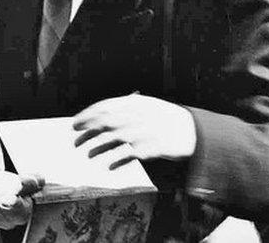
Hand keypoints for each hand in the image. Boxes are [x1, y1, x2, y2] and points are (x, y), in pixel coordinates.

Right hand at [0, 170, 43, 229]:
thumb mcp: (10, 179)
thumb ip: (29, 181)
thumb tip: (41, 180)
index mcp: (22, 214)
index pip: (32, 196)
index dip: (26, 185)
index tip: (19, 179)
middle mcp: (12, 222)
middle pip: (20, 200)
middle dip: (14, 190)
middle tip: (3, 181)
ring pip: (7, 203)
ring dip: (2, 193)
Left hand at [72, 94, 196, 168]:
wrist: (194, 130)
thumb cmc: (163, 119)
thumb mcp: (144, 106)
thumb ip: (124, 109)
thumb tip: (96, 116)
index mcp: (135, 102)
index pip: (104, 106)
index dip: (86, 115)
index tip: (74, 124)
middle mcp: (139, 114)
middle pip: (106, 122)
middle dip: (88, 131)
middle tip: (75, 141)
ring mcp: (147, 130)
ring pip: (116, 139)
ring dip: (100, 148)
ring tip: (88, 155)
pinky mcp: (155, 147)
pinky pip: (132, 155)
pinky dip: (119, 161)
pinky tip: (110, 167)